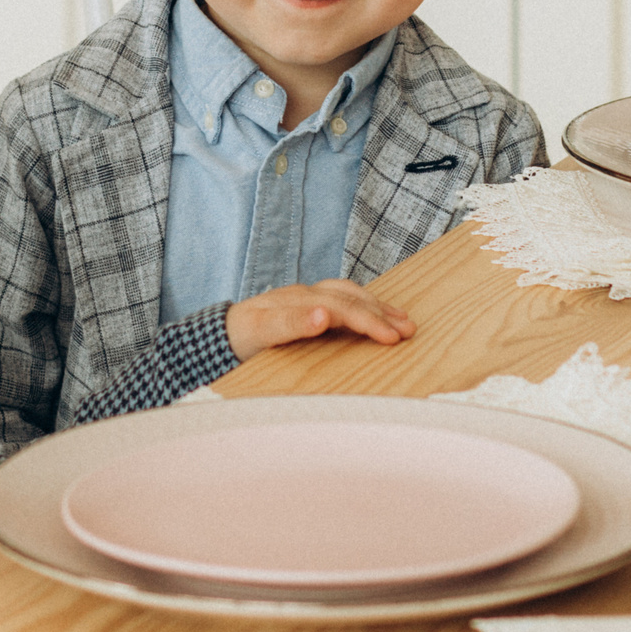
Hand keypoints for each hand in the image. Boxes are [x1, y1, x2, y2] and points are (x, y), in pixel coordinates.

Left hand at [225, 279, 414, 360]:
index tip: (390, 337)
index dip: (368, 322)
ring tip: (405, 322)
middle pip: (351, 299)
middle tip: (409, 332)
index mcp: (299, 300)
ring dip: (379, 308)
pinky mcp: (311, 304)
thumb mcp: (260, 333)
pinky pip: (345, 299)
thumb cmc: (241, 336)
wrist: (222, 332)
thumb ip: (291, 324)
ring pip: (351, 296)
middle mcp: (307, 293)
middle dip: (382, 315)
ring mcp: (310, 297)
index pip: (342, 308)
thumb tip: (325, 315)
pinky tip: (379, 314)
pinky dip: (367, 306)